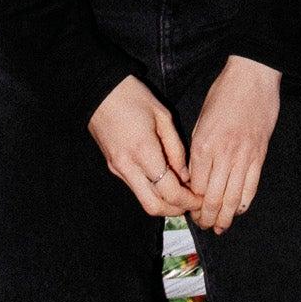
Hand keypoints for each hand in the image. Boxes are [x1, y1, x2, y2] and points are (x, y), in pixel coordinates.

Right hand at [88, 75, 201, 217]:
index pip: (169, 191)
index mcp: (144, 152)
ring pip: (143, 201)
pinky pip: (136, 188)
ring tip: (182, 194)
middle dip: (176, 210)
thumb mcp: (163, 116)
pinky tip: (165, 183)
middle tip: (192, 203)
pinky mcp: (114, 168)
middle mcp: (128, 167)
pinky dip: (153, 192)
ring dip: (164, 204)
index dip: (188, 200)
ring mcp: (118, 170)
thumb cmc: (134, 97)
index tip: (200, 198)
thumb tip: (185, 175)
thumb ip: (176, 149)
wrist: (99, 91)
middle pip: (154, 207)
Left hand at [188, 55, 281, 233]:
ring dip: (225, 218)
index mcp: (203, 145)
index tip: (190, 209)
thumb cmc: (224, 94)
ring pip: (233, 199)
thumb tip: (195, 178)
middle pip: (213, 199)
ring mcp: (244, 157)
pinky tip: (237, 210)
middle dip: (206, 218)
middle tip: (203, 225)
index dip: (191, 203)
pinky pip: (251, 188)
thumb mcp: (201, 121)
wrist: (253, 77)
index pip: (195, 188)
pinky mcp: (260, 156)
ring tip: (219, 226)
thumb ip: (198, 151)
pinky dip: (243, 204)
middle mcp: (223, 155)